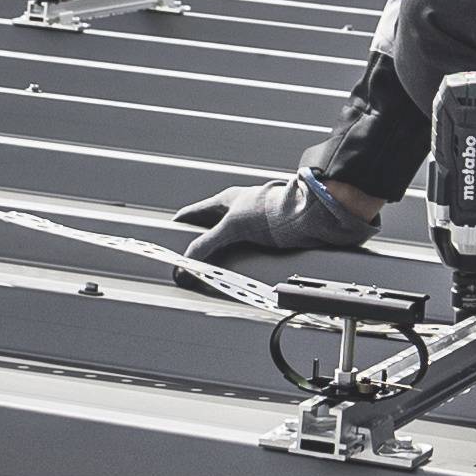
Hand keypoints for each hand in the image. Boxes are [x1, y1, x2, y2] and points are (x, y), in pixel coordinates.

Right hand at [178, 172, 378, 265]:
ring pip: (229, 245)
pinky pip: (245, 256)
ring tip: (210, 273)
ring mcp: (253, 227)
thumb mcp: (232, 225)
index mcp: (227, 201)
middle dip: (200, 246)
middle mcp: (240, 212)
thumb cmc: (273, 208)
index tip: (168, 236)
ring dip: (220, 258)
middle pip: (212, 231)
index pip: (195, 213)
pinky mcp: (267, 242)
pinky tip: (235, 274)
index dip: (181, 224)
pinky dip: (237, 265)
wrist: (306, 217)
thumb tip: (187, 261)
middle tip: (188, 262)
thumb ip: (207, 243)